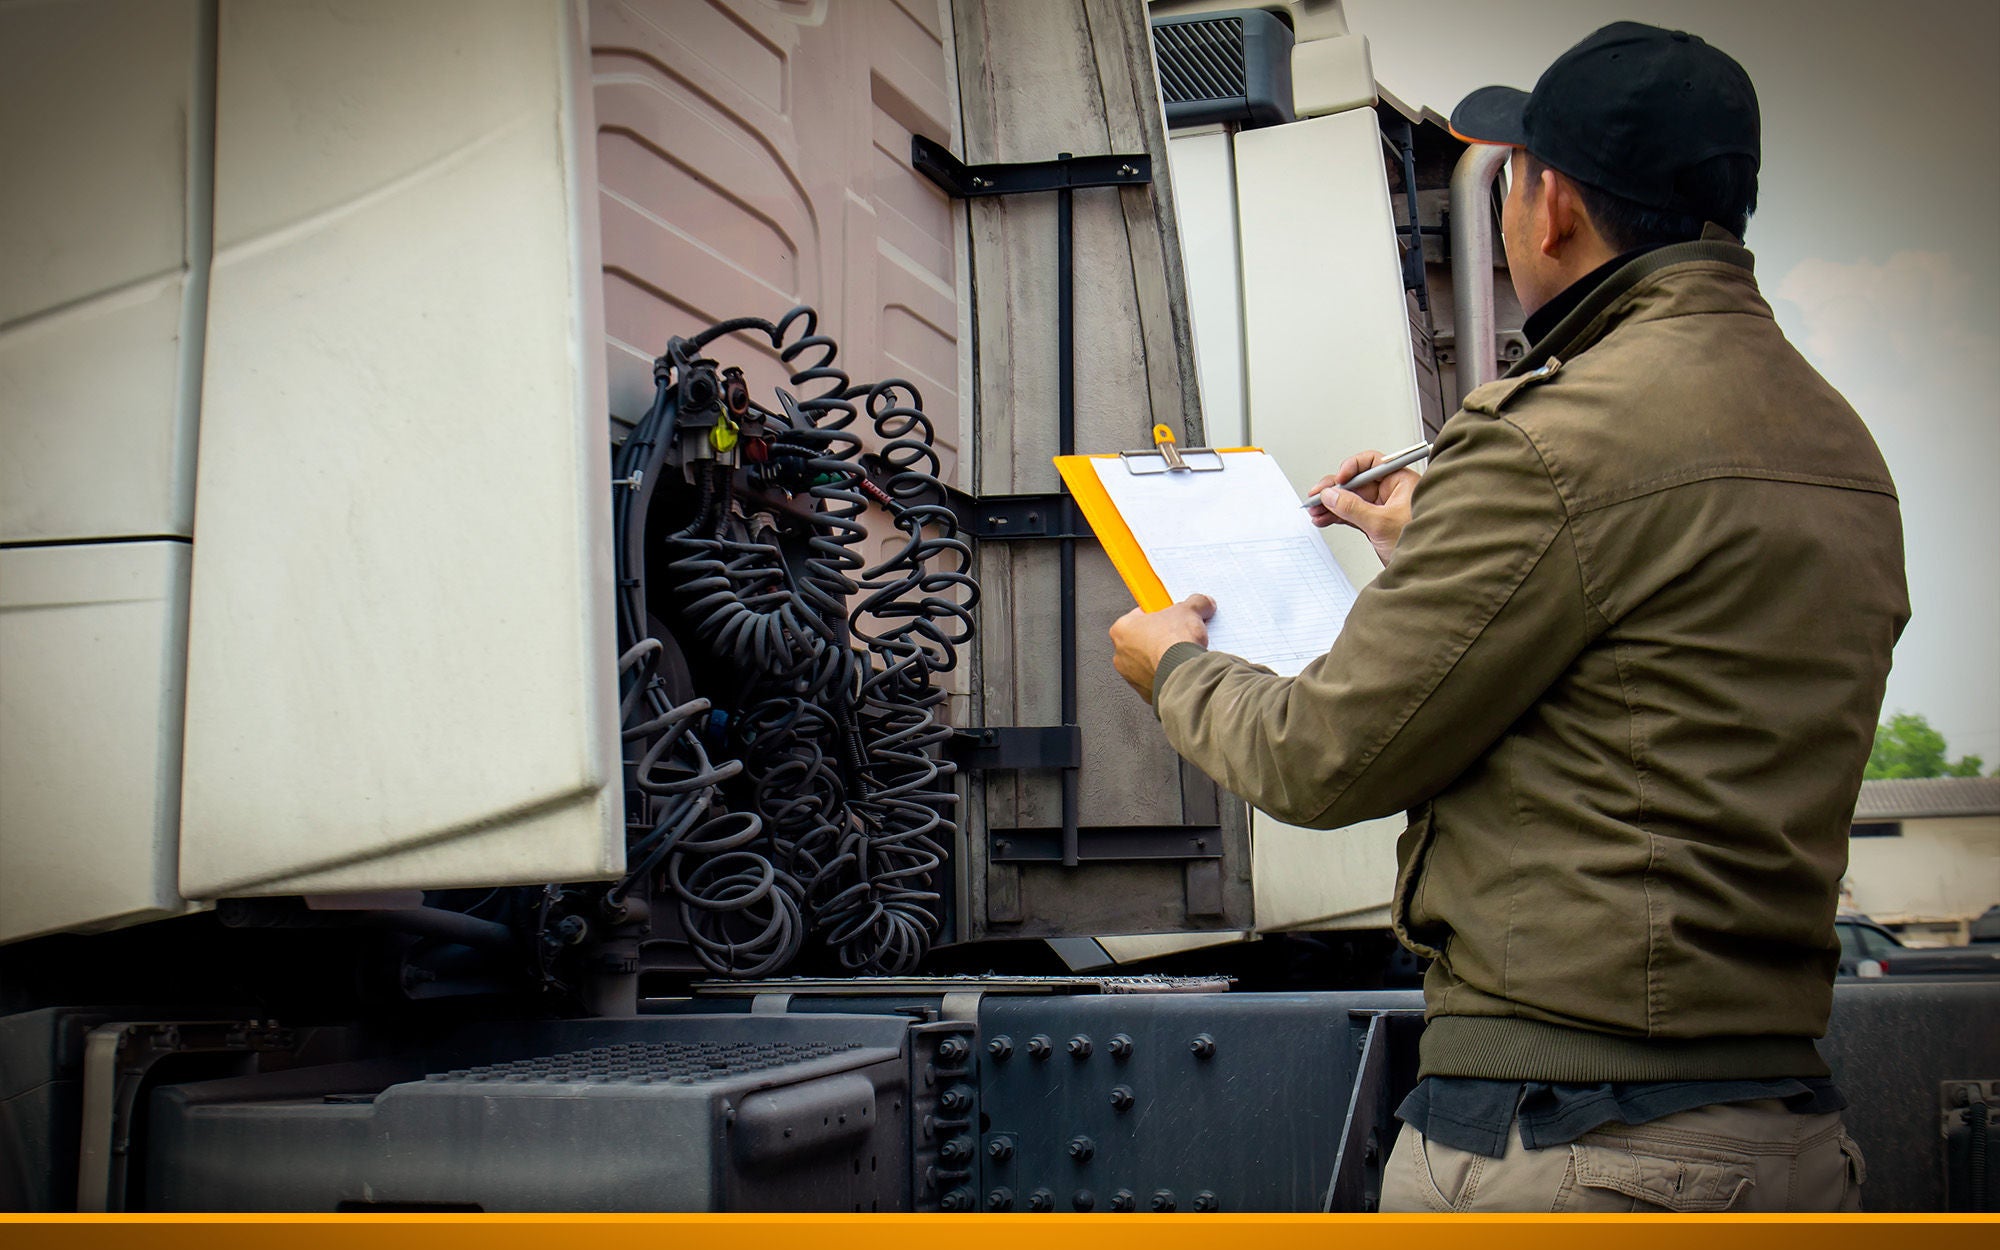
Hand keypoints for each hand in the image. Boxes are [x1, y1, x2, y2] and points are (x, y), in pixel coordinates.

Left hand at [1109, 594, 1214, 702]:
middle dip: (1161, 638)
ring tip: (1182, 653)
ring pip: (1149, 662)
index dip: (1158, 615)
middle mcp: (1121, 654)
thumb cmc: (1173, 643)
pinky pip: (1158, 680)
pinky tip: (1182, 669)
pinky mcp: (1145, 693)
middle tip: (1179, 634)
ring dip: (1164, 658)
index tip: (1170, 616)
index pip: (1139, 616)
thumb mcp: (1189, 610)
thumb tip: (1202, 603)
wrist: (1183, 674)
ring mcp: (1131, 676)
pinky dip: (1169, 675)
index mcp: (1122, 629)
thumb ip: (1195, 603)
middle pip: (1144, 640)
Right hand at [1306, 449, 1419, 565]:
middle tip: (1318, 496)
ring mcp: (1382, 508)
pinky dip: (1336, 516)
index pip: (1372, 463)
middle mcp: (1391, 492)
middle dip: (1335, 489)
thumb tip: (1332, 495)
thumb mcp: (1382, 523)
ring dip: (1331, 504)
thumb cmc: (1423, 543)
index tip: (1339, 479)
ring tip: (1315, 510)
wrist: (1427, 570)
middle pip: (1356, 482)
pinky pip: (1351, 514)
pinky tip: (1324, 518)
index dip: (1353, 467)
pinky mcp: (1375, 523)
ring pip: (1351, 499)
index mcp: (1401, 482)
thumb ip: (1353, 508)